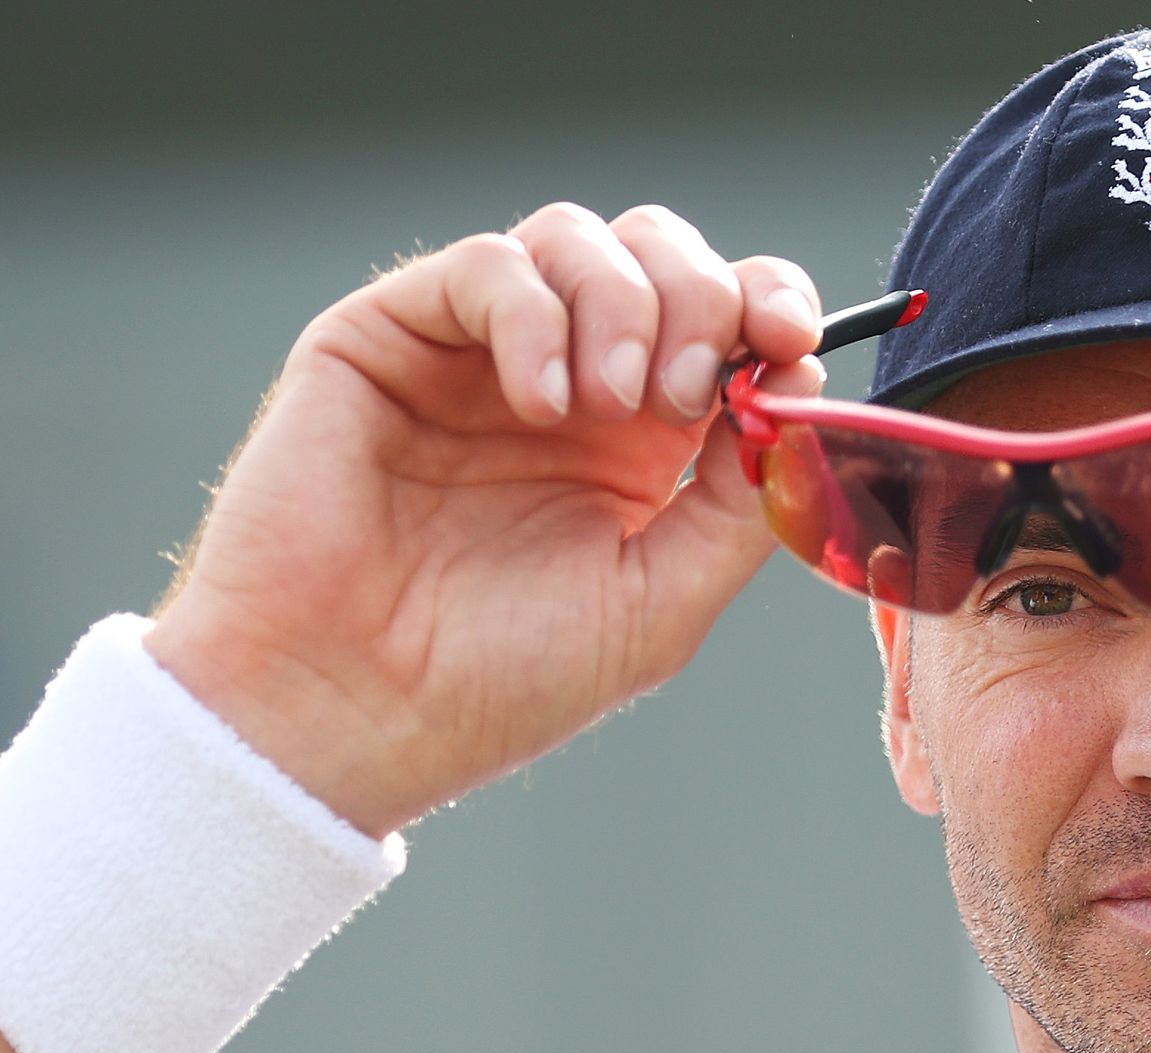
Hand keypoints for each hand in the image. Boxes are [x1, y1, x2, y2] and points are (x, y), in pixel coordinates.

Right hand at [144, 205, 824, 834]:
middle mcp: (565, 387)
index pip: (726, 324)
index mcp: (639, 447)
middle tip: (686, 394)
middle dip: (703, 300)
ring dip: (625, 304)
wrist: (348, 713)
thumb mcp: (660, 603)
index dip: (769, 307)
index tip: (788, 342)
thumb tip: (801, 392)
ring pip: (579, 240)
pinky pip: (488, 266)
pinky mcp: (390, 337)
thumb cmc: (495, 683)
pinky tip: (539, 399)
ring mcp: (478, 356)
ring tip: (610, 404)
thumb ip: (741, 503)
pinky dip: (535, 312)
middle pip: (663, 259)